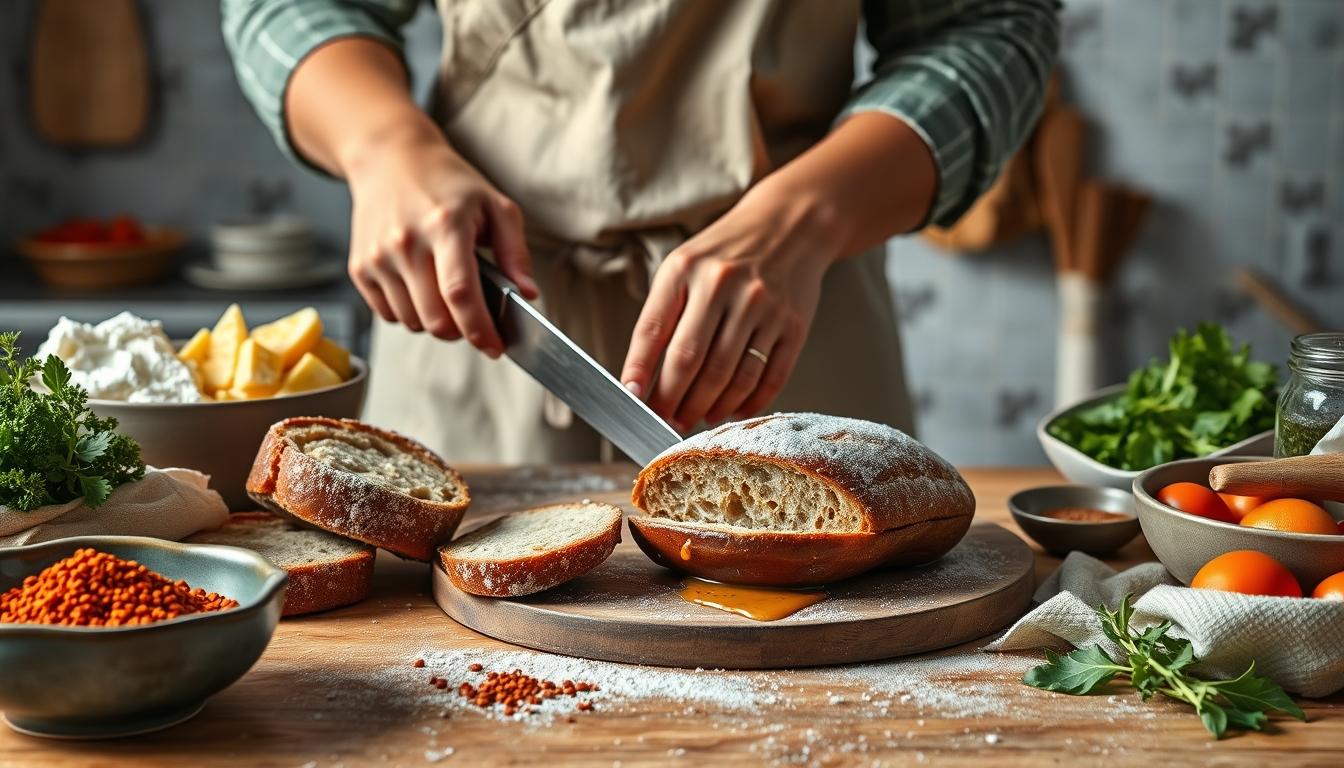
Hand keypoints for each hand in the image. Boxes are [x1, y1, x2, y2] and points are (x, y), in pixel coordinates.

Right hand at [344, 133, 536, 356]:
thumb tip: (527, 294)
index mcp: (445, 225)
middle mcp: (405, 243)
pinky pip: (389, 315)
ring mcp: (377, 257)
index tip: (495, 347)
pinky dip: (410, 313)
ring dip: (435, 322)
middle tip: (474, 317)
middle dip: (462, 331)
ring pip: (413, 323)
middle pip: (436, 319)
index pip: (460, 293)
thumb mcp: (495, 205)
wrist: (391, 161)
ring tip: (445, 292)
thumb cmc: (449, 185)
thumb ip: (516, 252)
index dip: (480, 329)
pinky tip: (420, 286)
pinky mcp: (359, 268)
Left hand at [620, 182, 842, 429]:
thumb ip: (663, 316)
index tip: (632, 401)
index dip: (639, 372)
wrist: (792, 225)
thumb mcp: (684, 268)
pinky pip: (769, 378)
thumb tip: (643, 381)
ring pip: (729, 377)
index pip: (652, 332)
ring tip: (697, 418)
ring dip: (708, 408)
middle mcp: (723, 285)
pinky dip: (748, 403)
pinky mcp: (793, 325)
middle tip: (665, 421)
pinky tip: (732, 409)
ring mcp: (763, 306)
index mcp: (685, 270)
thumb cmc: (726, 254)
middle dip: (672, 401)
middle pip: (689, 361)